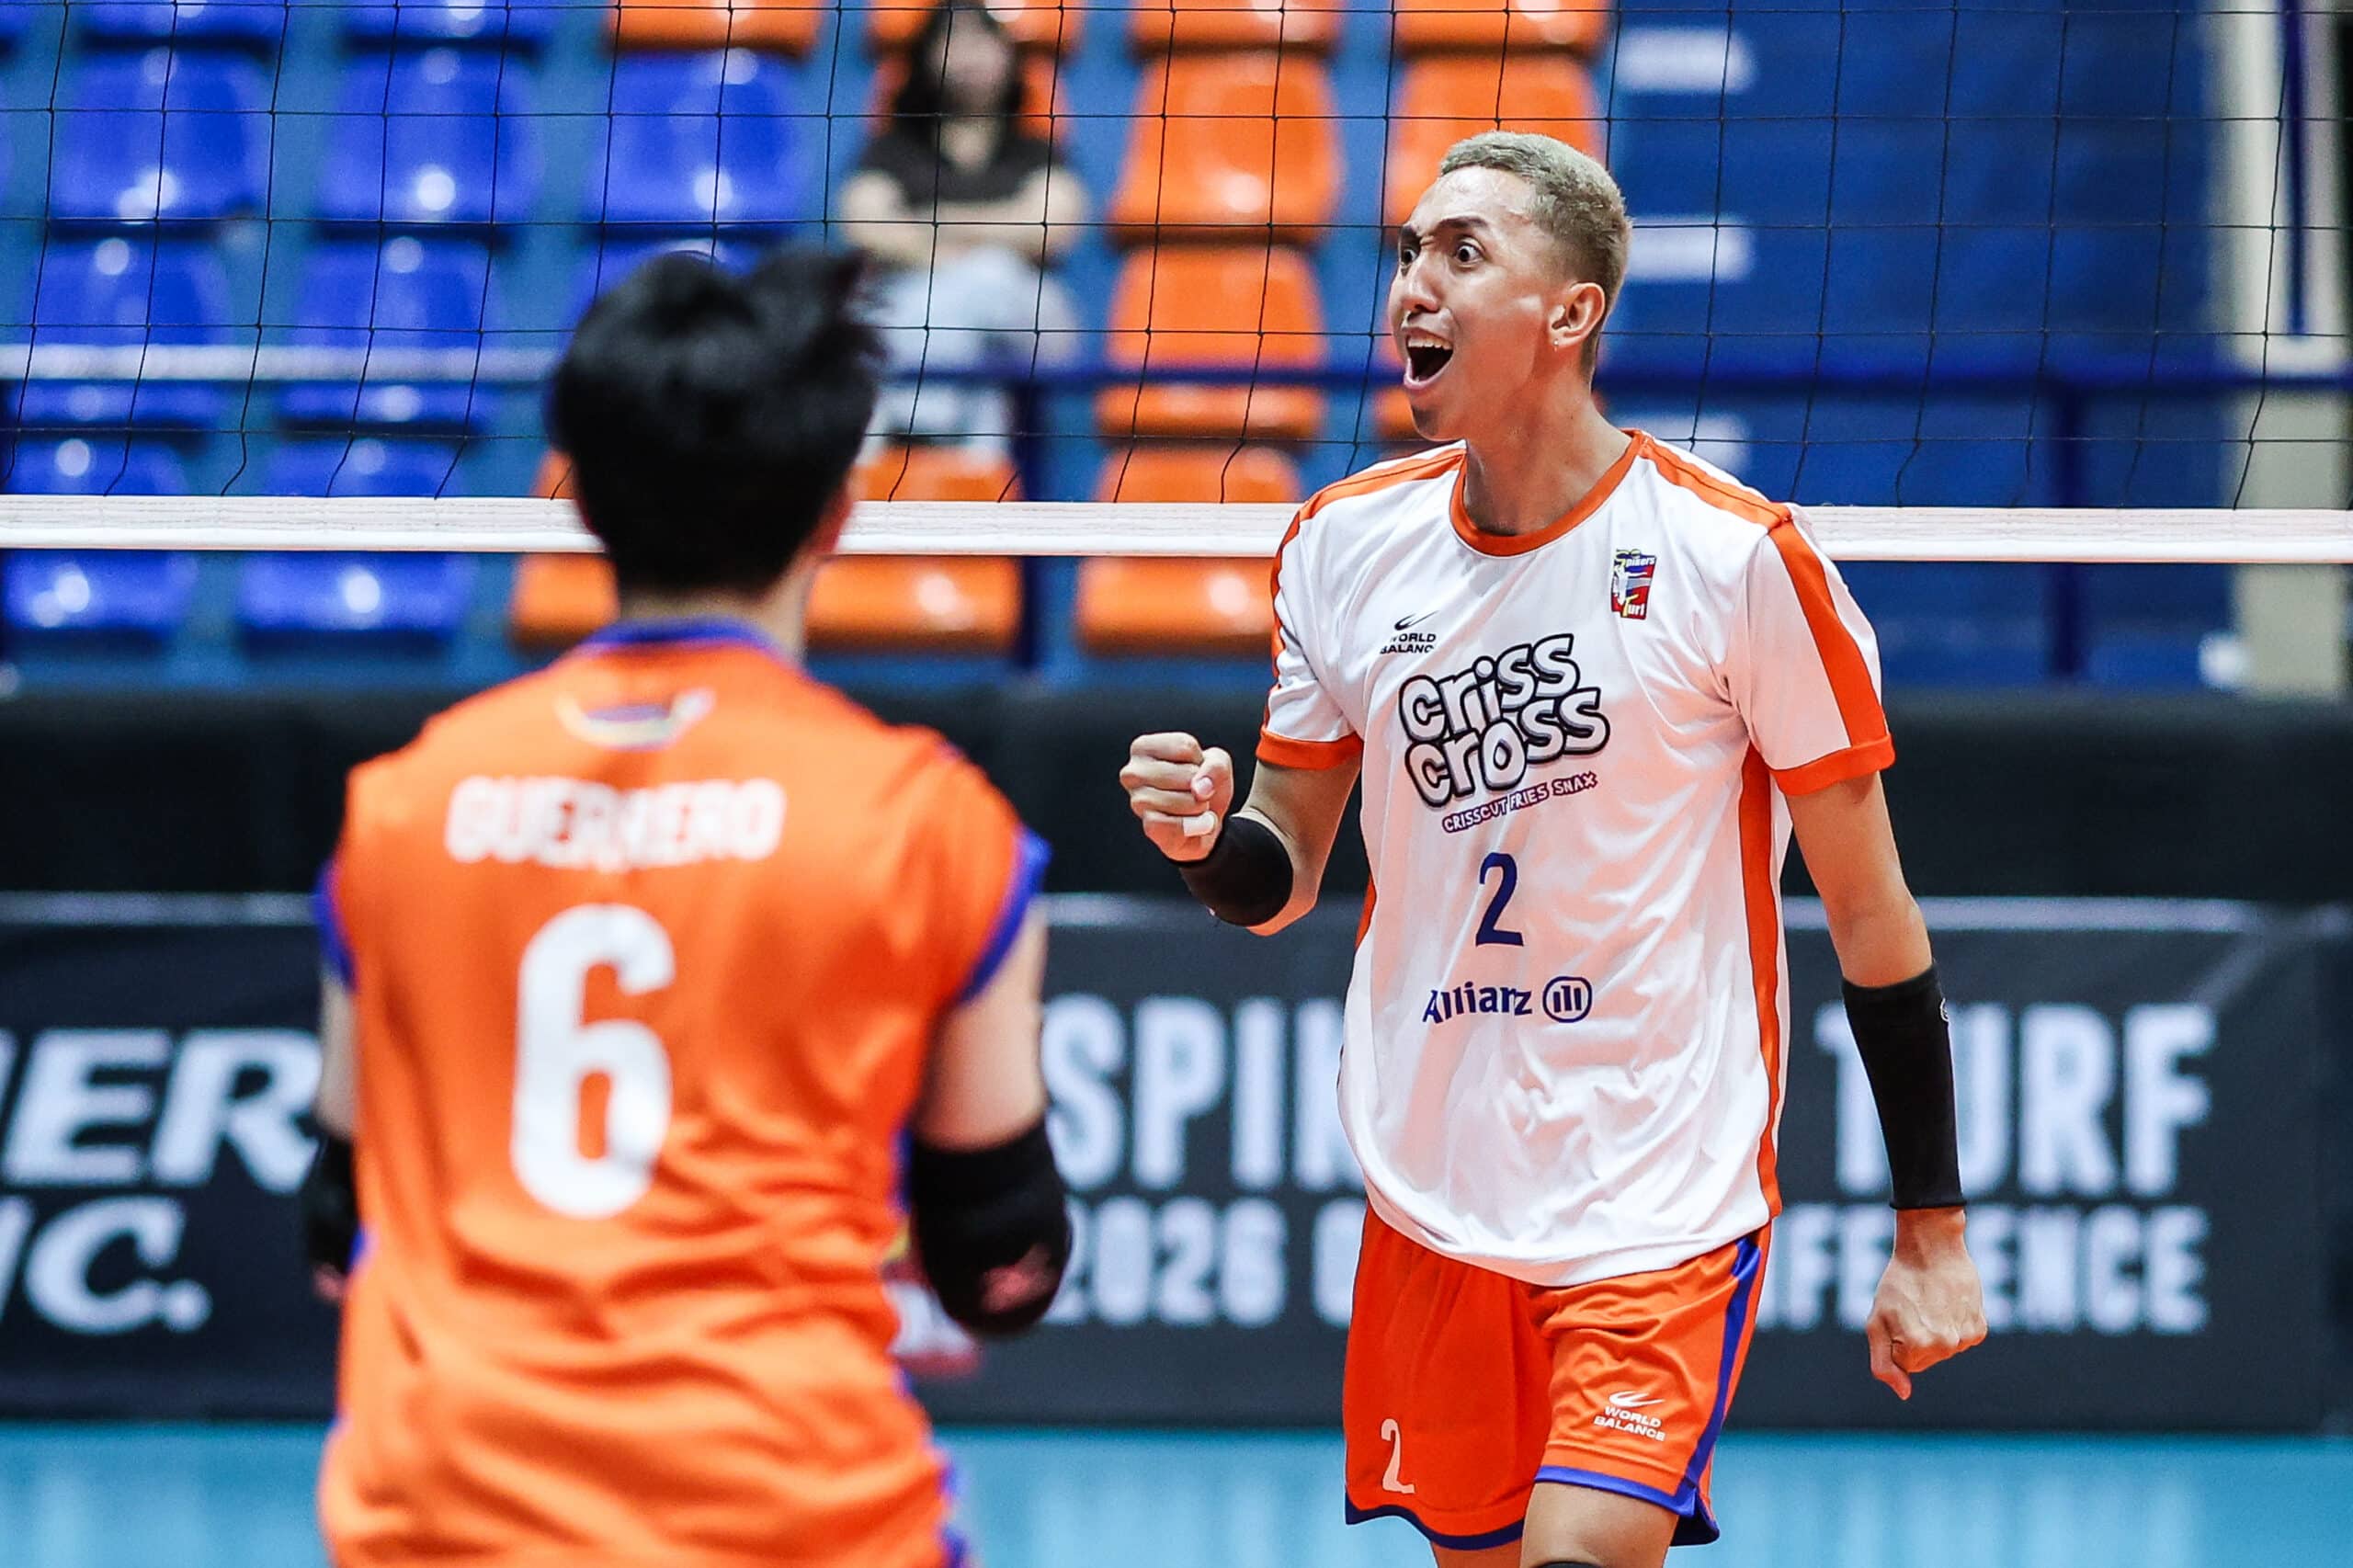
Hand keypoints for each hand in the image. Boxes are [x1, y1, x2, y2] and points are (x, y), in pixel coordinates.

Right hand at [1120, 732, 1234, 862]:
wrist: (1204, 819)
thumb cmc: (1203, 784)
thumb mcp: (1217, 763)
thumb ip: (1215, 767)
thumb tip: (1200, 789)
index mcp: (1143, 747)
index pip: (1185, 746)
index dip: (1201, 760)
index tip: (1193, 767)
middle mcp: (1133, 772)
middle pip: (1186, 775)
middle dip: (1201, 786)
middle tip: (1194, 790)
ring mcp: (1137, 801)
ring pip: (1182, 801)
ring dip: (1199, 807)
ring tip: (1194, 806)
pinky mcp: (1148, 826)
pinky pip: (1179, 825)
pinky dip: (1194, 825)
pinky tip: (1192, 823)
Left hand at [1865, 1207, 1986, 1399]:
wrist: (1932, 1248)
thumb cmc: (1898, 1284)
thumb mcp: (1876, 1321)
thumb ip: (1883, 1364)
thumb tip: (1904, 1394)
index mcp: (1917, 1347)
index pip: (1904, 1365)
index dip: (1895, 1340)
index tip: (1897, 1316)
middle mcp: (1945, 1347)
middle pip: (1925, 1360)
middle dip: (1914, 1339)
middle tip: (1914, 1308)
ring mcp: (1965, 1338)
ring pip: (1944, 1351)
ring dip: (1935, 1332)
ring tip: (1931, 1303)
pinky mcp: (1980, 1329)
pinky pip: (1961, 1340)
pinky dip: (1954, 1325)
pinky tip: (1948, 1304)